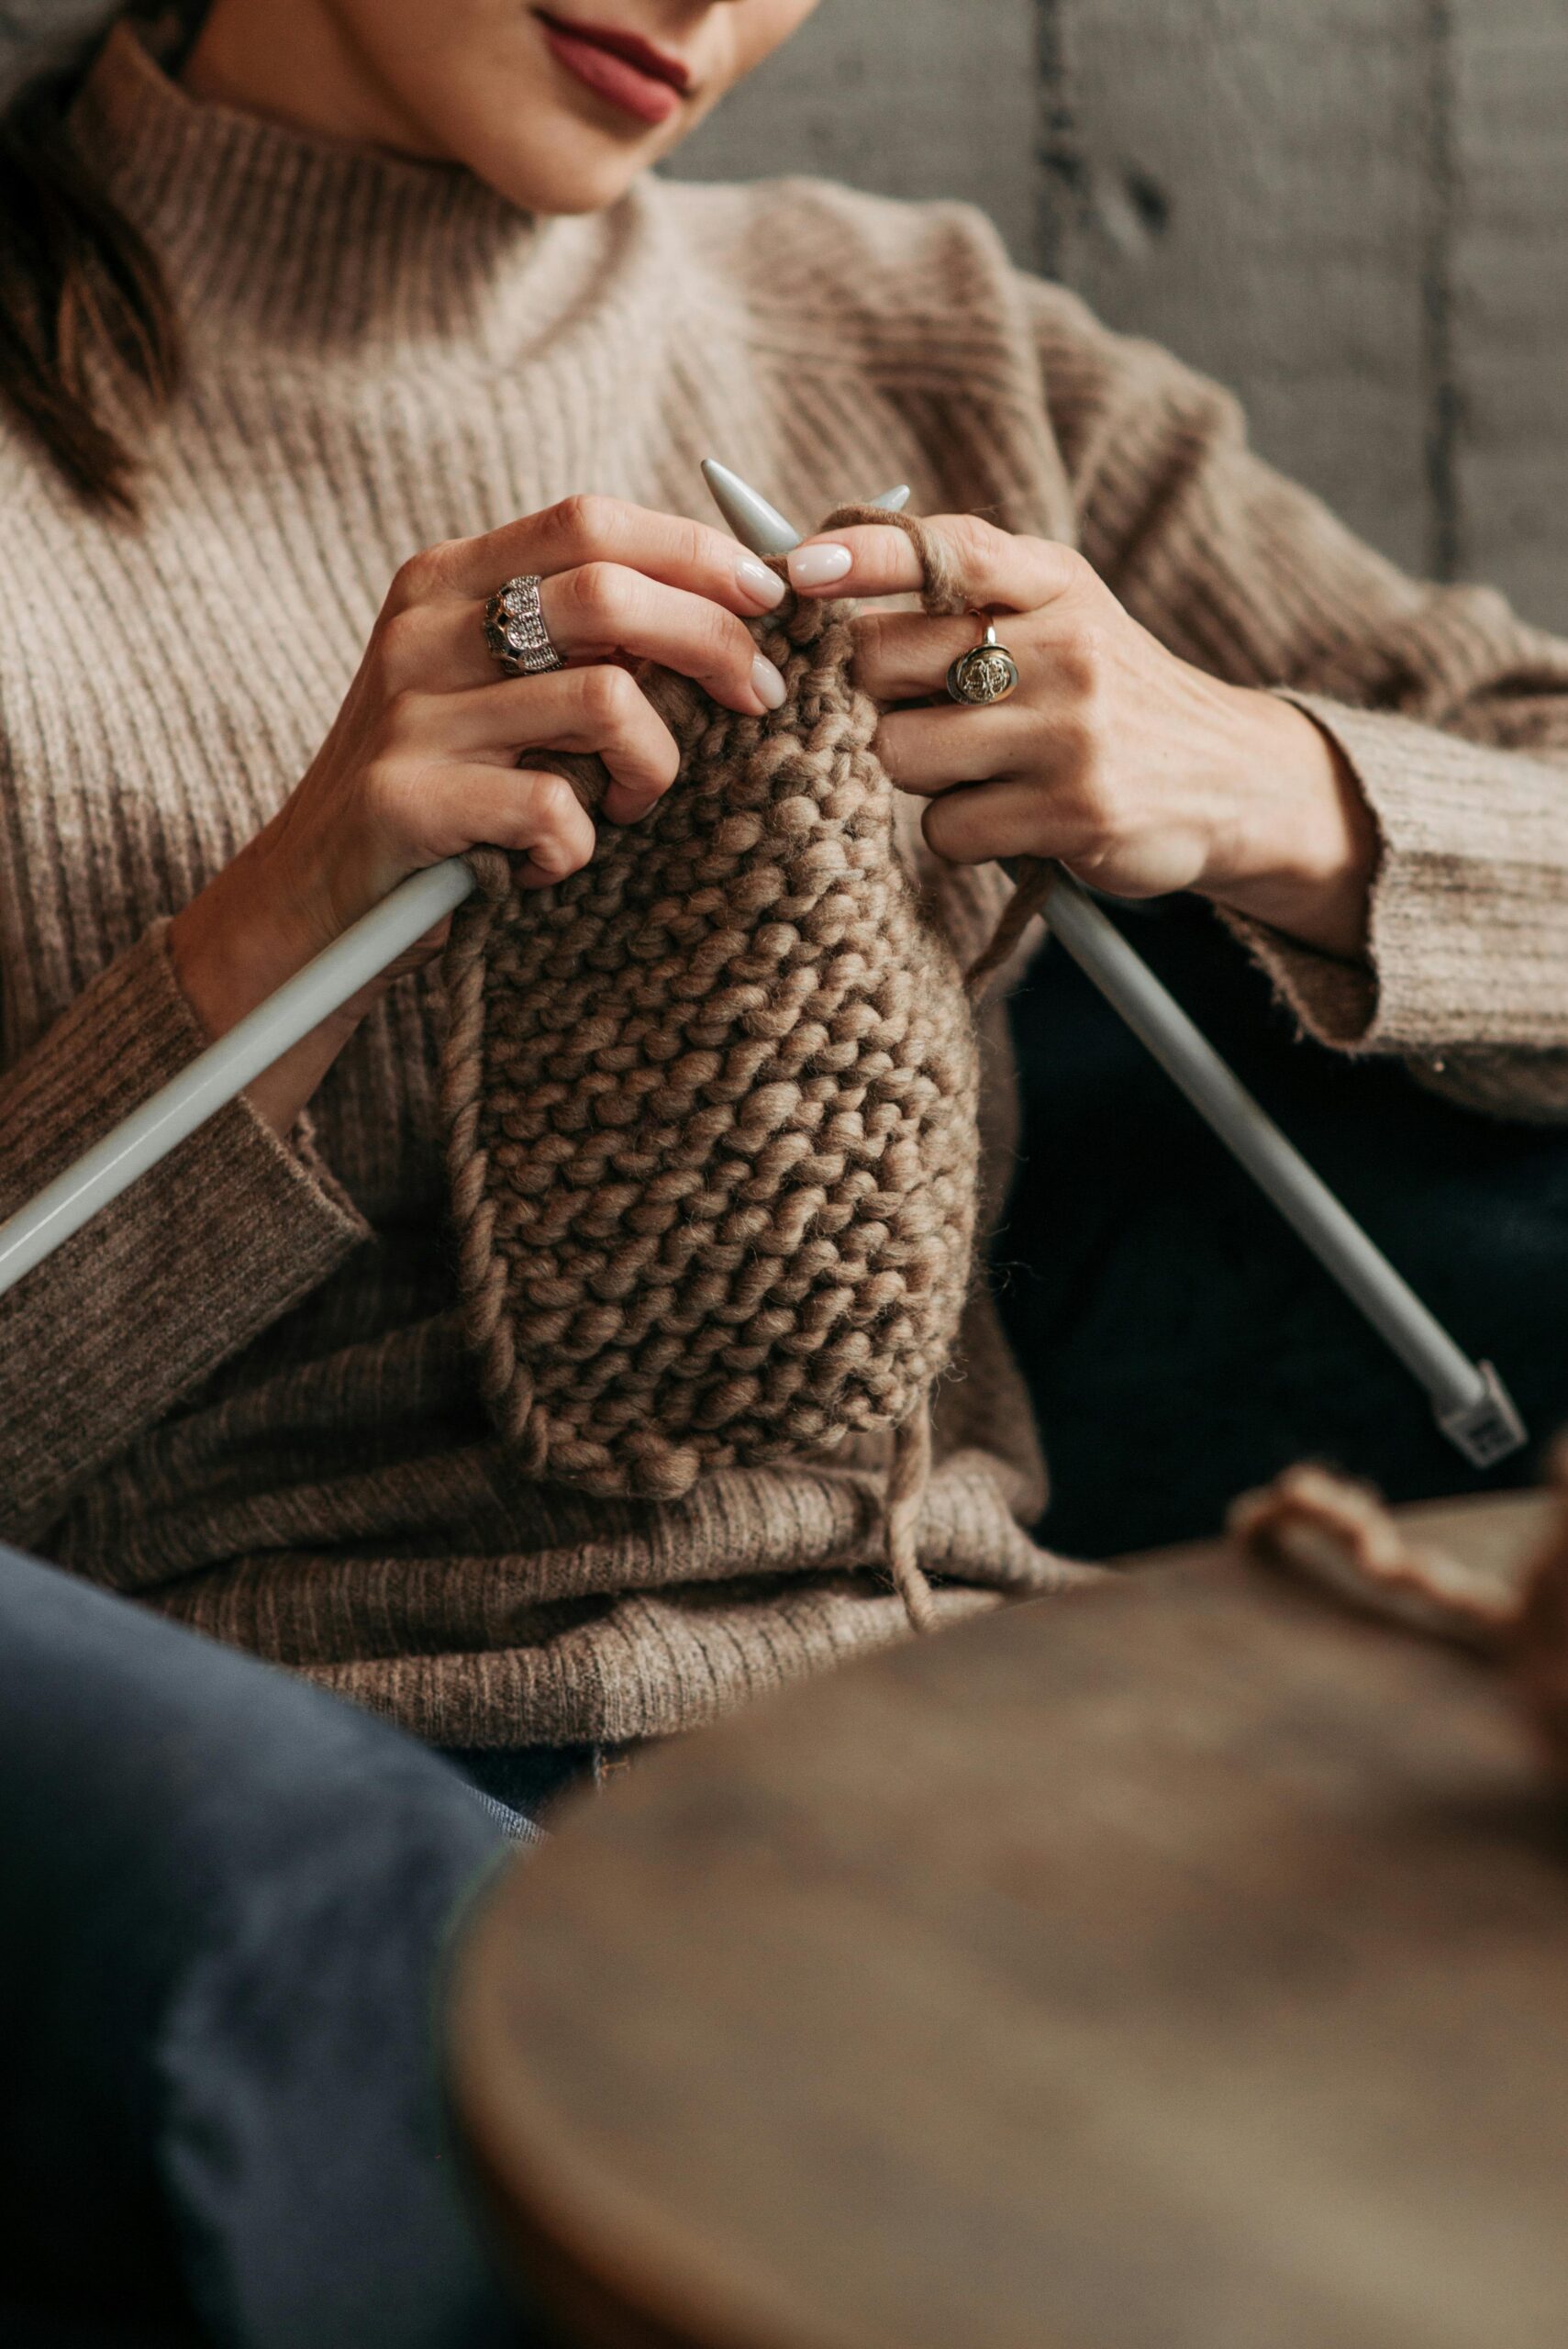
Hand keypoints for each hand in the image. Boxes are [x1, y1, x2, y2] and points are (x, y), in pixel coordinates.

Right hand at [170, 496, 790, 1132]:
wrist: (308, 908)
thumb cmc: (441, 798)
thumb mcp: (495, 695)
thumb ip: (580, 642)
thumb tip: (728, 607)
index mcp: (443, 581)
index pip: (589, 521)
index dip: (694, 551)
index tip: (767, 596)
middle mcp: (419, 631)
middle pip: (608, 594)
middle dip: (713, 643)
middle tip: (755, 700)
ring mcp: (408, 715)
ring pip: (606, 702)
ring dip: (652, 765)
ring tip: (627, 804)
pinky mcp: (406, 801)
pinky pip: (557, 808)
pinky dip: (580, 846)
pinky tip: (549, 865)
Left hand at [786, 516, 1377, 959]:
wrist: (1231, 780)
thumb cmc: (1105, 695)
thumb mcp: (1058, 615)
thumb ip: (959, 595)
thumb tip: (807, 582)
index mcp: (1055, 582)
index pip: (950, 548)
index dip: (865, 555)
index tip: (800, 570)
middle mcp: (1066, 645)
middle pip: (882, 662)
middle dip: (873, 698)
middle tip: (922, 714)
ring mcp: (1071, 732)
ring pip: (899, 753)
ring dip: (915, 773)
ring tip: (976, 769)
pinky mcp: (1073, 814)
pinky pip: (945, 828)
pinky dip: (958, 832)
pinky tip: (1009, 818)